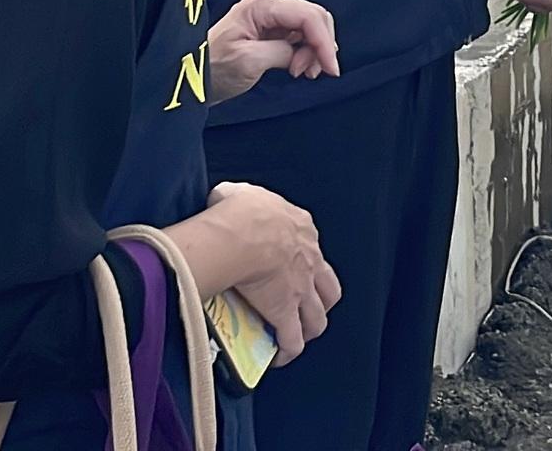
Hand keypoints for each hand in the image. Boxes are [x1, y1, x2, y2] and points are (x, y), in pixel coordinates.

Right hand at [200, 183, 338, 367]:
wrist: (243, 234)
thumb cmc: (240, 211)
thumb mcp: (240, 193)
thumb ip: (239, 198)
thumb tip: (224, 200)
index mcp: (301, 229)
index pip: (308, 247)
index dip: (300, 261)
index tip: (284, 270)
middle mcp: (310, 260)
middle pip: (327, 287)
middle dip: (319, 299)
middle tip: (302, 307)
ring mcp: (301, 289)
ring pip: (317, 317)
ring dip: (309, 329)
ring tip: (295, 335)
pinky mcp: (286, 312)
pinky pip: (292, 340)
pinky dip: (288, 351)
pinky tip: (279, 358)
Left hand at [208, 0, 340, 101]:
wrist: (194, 80)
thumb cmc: (213, 69)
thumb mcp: (248, 62)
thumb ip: (282, 52)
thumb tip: (302, 54)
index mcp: (261, 5)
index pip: (307, 16)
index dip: (324, 41)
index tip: (331, 69)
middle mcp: (269, 4)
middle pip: (314, 17)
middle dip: (320, 45)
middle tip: (310, 73)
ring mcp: (272, 16)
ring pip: (312, 26)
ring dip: (315, 50)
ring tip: (303, 72)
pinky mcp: (274, 30)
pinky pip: (303, 36)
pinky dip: (308, 51)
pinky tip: (300, 67)